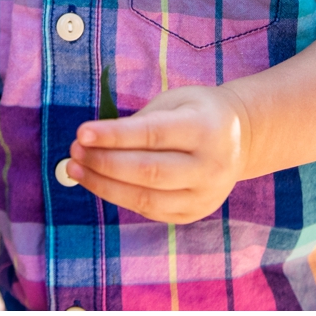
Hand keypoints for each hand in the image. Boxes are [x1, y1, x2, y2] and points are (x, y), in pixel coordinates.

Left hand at [65, 85, 249, 224]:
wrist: (240, 139)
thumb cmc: (197, 112)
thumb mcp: (176, 102)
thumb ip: (140, 121)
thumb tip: (93, 140)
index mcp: (206, 129)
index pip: (153, 135)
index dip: (115, 136)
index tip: (82, 132)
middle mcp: (210, 166)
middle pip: (148, 171)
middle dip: (104, 162)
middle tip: (75, 151)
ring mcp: (204, 195)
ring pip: (146, 198)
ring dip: (104, 185)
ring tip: (76, 168)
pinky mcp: (193, 213)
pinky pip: (149, 210)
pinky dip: (119, 197)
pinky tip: (99, 182)